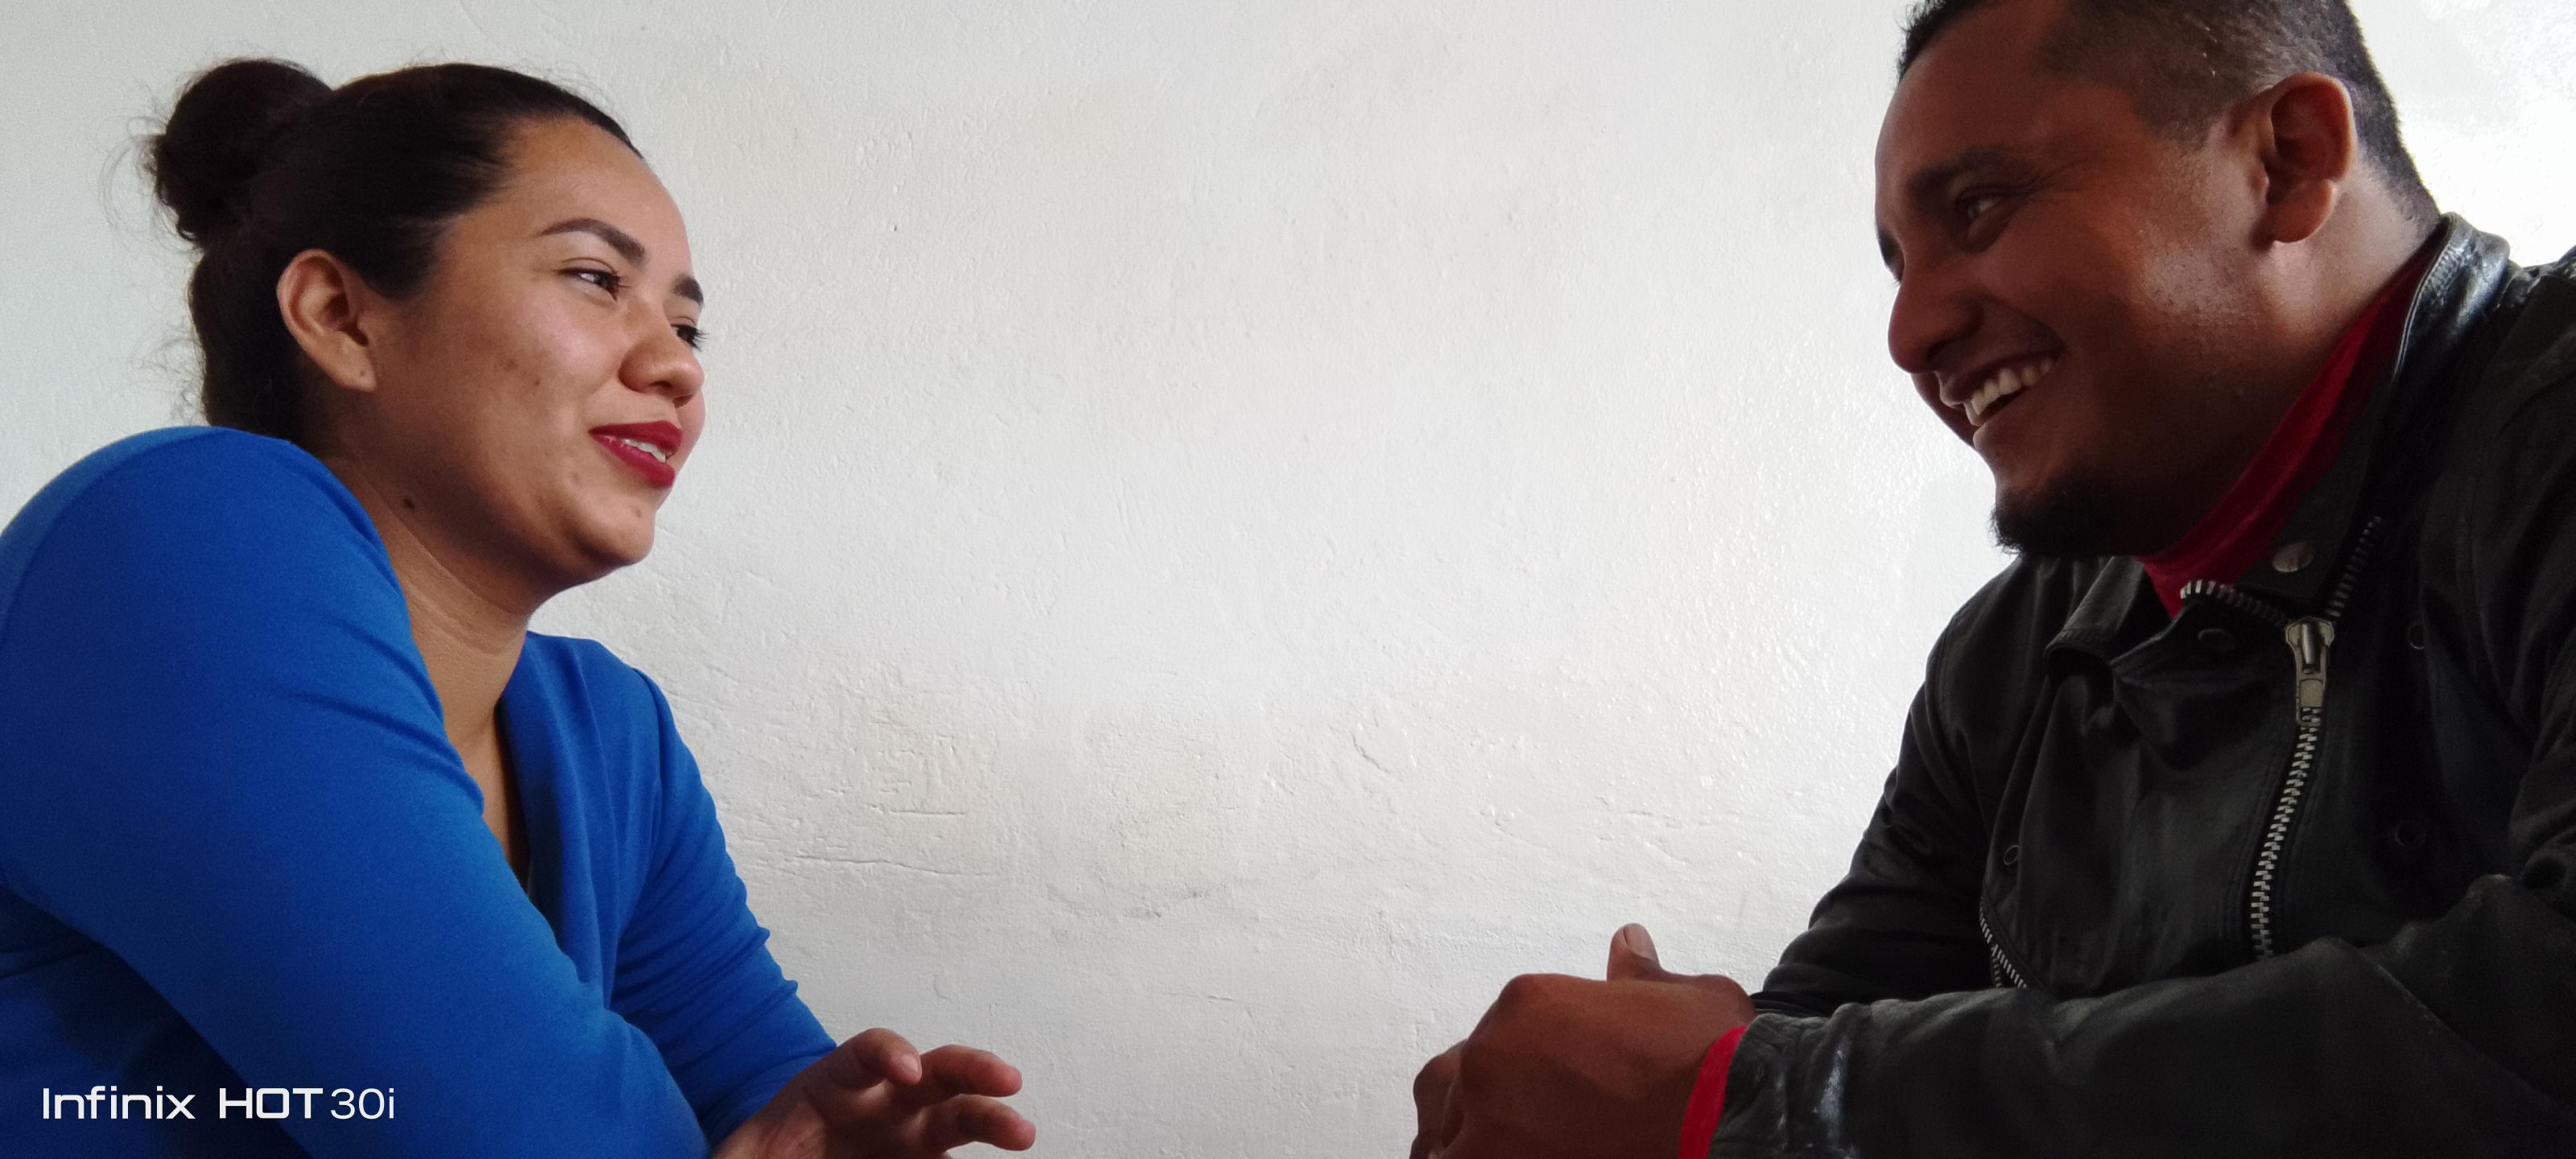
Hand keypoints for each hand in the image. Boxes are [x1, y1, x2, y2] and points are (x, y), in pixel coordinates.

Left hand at [715, 1028, 1035, 1158]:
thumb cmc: (767, 1152)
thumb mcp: (742, 1154)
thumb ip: (739, 1156)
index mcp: (839, 1082)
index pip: (868, 1053)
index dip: (891, 1053)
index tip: (907, 1071)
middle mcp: (886, 1100)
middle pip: (936, 1070)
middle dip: (973, 1069)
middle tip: (1007, 1079)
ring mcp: (910, 1133)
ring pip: (961, 1114)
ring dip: (993, 1117)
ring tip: (1022, 1133)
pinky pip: (952, 1158)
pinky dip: (979, 1156)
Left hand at [1409, 924, 1753, 1158]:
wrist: (1734, 1121)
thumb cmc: (1716, 1064)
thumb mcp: (1686, 998)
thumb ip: (1641, 977)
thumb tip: (1629, 947)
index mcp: (1528, 1004)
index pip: (1499, 1035)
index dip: (1525, 1064)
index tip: (1554, 1083)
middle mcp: (1493, 1059)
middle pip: (1455, 1082)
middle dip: (1480, 1100)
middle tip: (1521, 1121)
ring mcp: (1487, 1122)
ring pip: (1442, 1136)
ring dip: (1467, 1141)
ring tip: (1502, 1149)